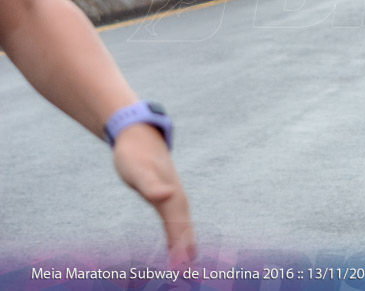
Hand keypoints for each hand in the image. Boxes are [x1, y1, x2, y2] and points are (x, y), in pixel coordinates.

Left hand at [112, 125, 195, 267]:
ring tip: (186, 265)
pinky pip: (174, 221)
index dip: (181, 244)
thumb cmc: (135, 154)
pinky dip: (177, 235)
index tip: (182, 264)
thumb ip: (152, 184)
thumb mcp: (138, 169)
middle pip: (184, 227)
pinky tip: (175, 246)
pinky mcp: (164, 197)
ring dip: (184, 244)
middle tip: (186, 272)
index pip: (178, 225)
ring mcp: (172, 197)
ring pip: (182, 225)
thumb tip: (167, 196)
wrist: (138, 135)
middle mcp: (175, 197)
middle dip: (186, 249)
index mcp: (171, 195)